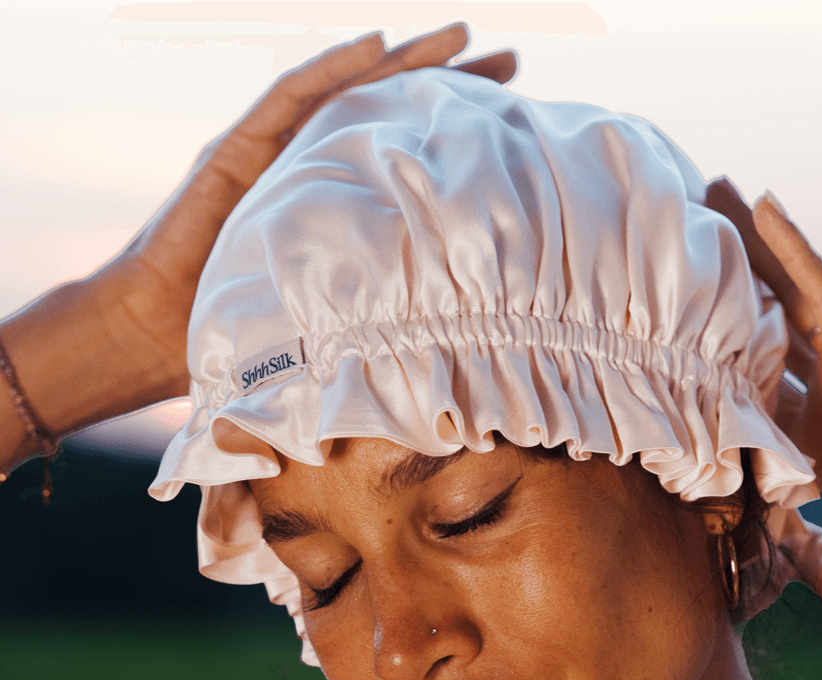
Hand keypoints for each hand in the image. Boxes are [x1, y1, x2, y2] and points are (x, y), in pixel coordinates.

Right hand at [0, 25, 515, 470]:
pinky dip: (330, 70)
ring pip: (347, 93)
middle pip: (389, 114)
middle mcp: (310, 171)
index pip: (406, 161)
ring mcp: (272, 155)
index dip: (456, 142)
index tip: (515, 129)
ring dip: (403, 61)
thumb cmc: (239, 338)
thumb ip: (376, 312)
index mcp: (336, 208)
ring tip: (462, 36)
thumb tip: (456, 348)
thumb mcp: (329, 322)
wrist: (153, 334)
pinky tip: (375, 45)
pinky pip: (287, 100)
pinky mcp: (233, 152)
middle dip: (449, 87)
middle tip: (513, 63)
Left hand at [705, 178, 821, 640]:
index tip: (668, 346)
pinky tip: (763, 207)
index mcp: (816, 451)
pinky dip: (796, 251)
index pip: (755, 396)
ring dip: (752, 250)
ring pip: (790, 296)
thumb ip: (787, 544)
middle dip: (727, 290)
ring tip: (710, 195)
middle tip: (680, 244)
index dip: (715, 369)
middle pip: (766, 331)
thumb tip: (757, 535)